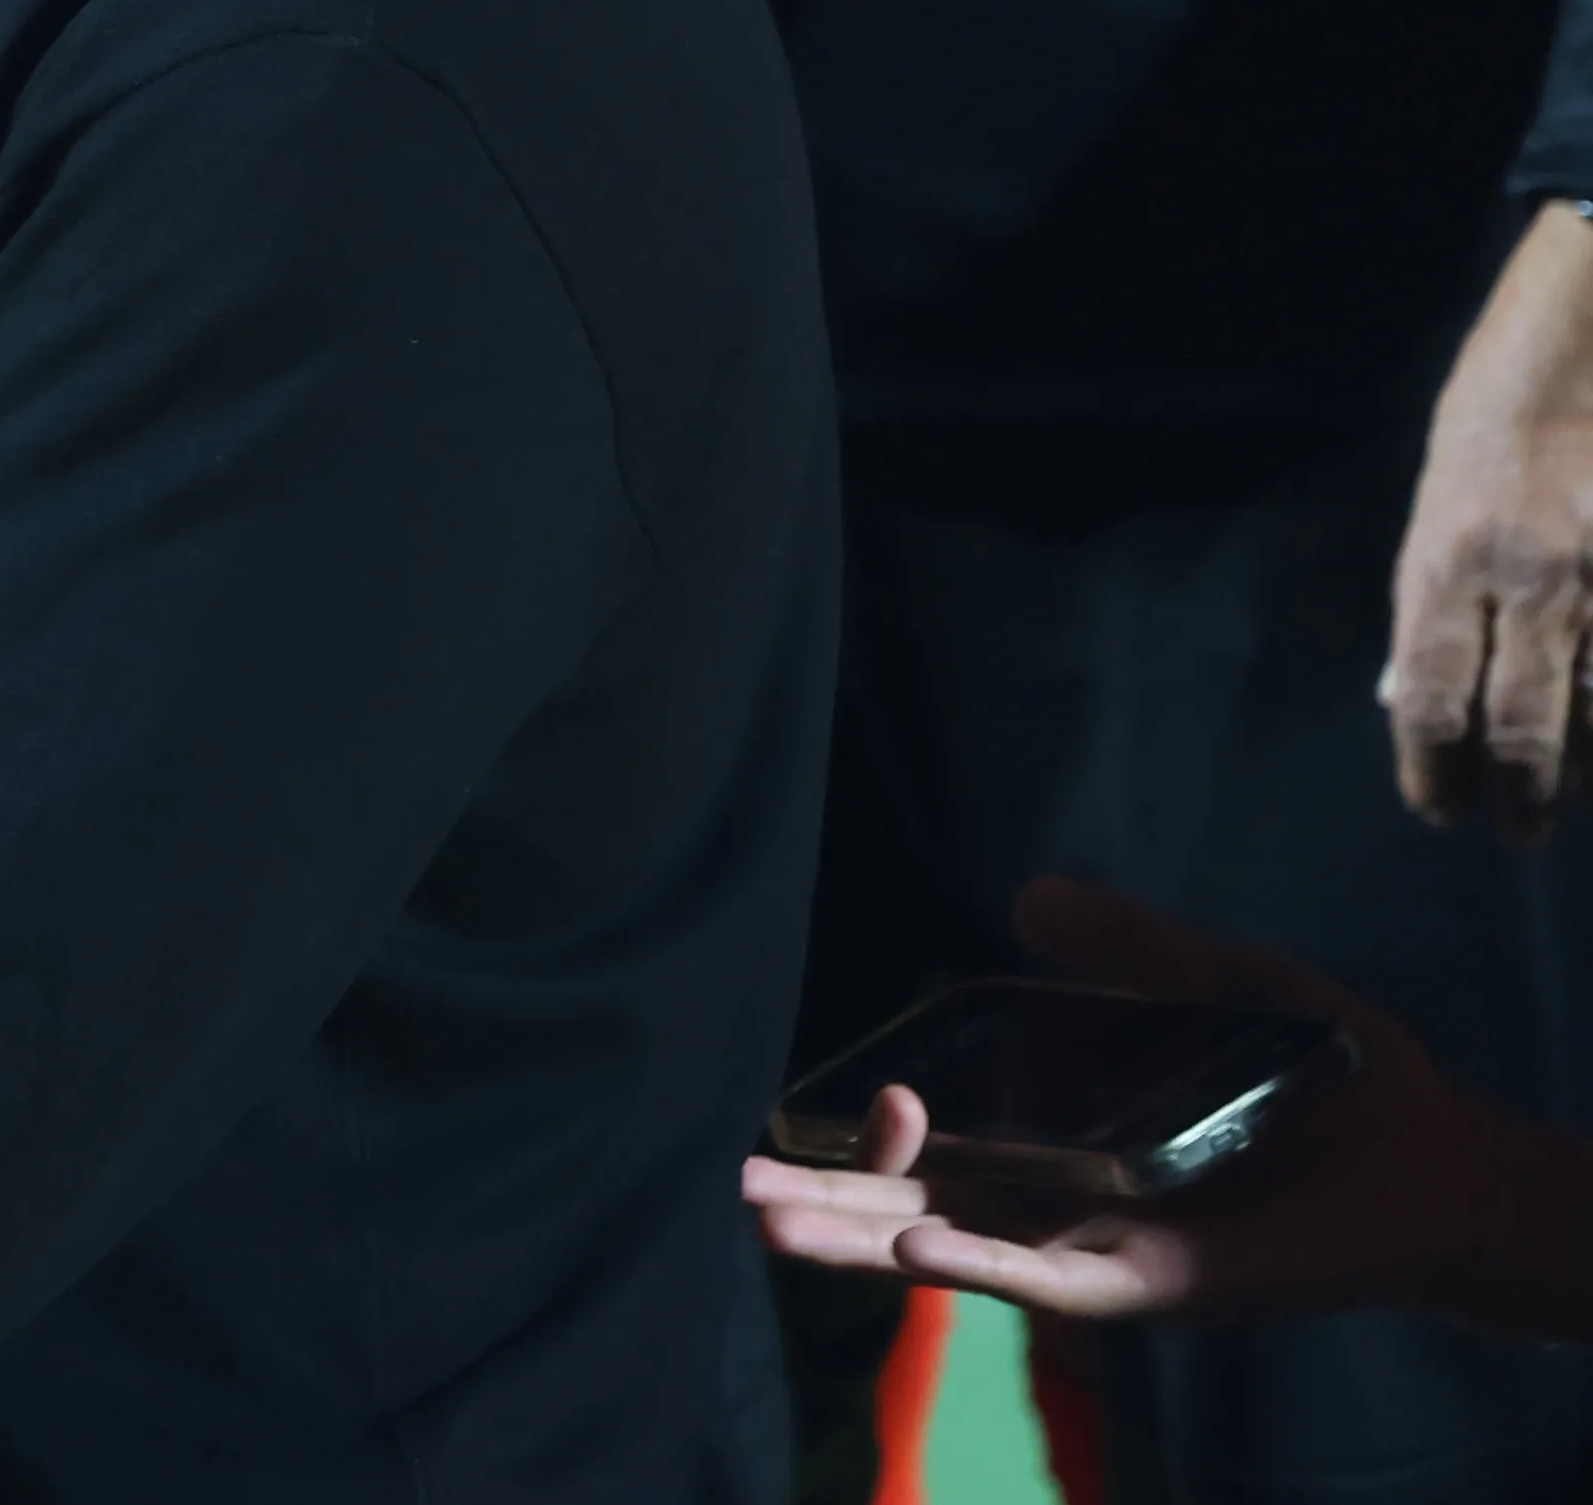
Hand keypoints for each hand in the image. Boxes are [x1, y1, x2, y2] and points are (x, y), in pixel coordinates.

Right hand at [743, 881, 1577, 1333]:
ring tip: (771, 1222)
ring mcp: (1098, 1249)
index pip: (937, 1147)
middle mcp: (1062, 1205)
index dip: (882, 1128)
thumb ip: (1124, 948)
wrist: (1436, 1155)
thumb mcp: (1211, 984)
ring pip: (955, 1254)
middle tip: (740, 1183)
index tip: (875, 1088)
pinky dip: (973, 1266)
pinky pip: (1045, 1283)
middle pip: (916, 1208)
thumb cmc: (1325, 1073)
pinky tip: (908, 1242)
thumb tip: (1027, 892)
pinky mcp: (1150, 1285)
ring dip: (863, 1241)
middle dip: (825, 1201)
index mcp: (1059, 1141)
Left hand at [1384, 203, 1592, 838]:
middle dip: (1520, 799)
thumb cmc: (1487, 437)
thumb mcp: (1434, 516)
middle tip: (1518, 835)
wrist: (1573, 357)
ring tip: (1573, 797)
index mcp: (1447, 561)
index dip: (1432, 771)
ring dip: (1586, 770)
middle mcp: (1527, 579)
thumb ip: (1435, 610)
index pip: (1431, 698)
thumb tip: (1428, 706)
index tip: (1438, 810)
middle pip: (1522, 725)